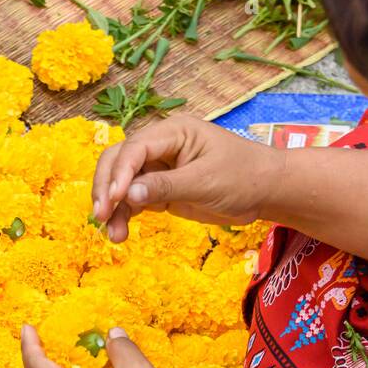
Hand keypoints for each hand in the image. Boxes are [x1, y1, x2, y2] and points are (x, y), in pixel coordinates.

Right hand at [92, 114, 285, 242]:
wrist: (264, 192)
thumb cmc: (243, 177)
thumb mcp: (206, 182)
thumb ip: (166, 187)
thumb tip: (128, 194)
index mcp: (173, 132)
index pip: (135, 148)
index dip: (119, 173)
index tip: (113, 199)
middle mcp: (160, 146)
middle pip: (118, 161)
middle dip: (106, 187)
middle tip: (102, 215)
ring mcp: (158, 168)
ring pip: (121, 183)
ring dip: (113, 207)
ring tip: (114, 235)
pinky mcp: (160, 189)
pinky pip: (133, 200)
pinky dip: (124, 215)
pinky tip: (120, 234)